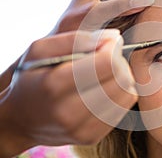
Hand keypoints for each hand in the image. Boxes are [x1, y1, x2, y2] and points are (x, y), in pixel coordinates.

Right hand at [0, 30, 136, 156]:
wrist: (22, 120)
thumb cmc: (32, 78)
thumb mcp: (40, 49)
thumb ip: (75, 39)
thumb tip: (113, 37)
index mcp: (54, 85)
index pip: (107, 63)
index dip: (113, 47)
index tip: (109, 42)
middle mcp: (69, 111)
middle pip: (121, 79)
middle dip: (119, 61)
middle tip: (107, 57)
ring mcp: (82, 129)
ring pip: (127, 94)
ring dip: (123, 77)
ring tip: (106, 72)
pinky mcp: (92, 137)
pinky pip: (123, 108)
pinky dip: (120, 93)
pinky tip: (105, 88)